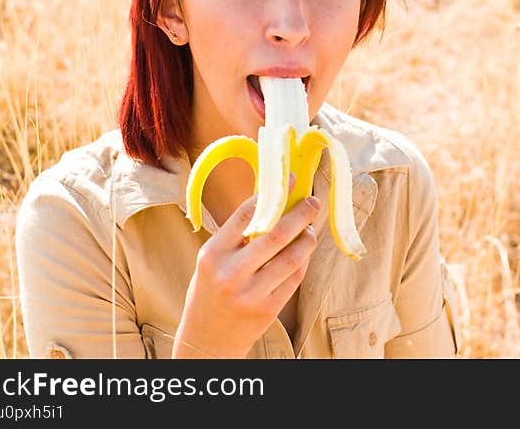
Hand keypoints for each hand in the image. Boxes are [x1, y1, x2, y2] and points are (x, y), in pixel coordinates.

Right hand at [172, 180, 320, 357]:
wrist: (206, 338)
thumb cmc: (209, 290)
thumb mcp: (212, 260)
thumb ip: (236, 235)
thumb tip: (270, 200)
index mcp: (213, 255)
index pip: (246, 215)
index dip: (272, 194)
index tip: (290, 180)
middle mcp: (231, 274)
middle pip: (276, 235)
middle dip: (300, 214)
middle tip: (313, 201)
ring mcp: (251, 294)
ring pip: (292, 258)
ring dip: (308, 238)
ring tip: (311, 228)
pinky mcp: (268, 309)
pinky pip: (295, 278)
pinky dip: (304, 261)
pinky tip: (305, 251)